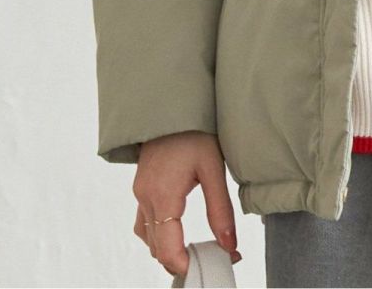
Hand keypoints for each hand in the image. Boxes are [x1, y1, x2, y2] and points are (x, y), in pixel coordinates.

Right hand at [132, 130, 242, 276]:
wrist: (173, 103)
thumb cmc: (195, 131)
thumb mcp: (214, 169)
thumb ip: (221, 210)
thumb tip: (230, 245)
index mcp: (163, 196)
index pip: (166, 249)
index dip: (184, 265)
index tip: (206, 267)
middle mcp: (146, 198)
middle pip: (155, 248)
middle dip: (179, 260)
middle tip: (209, 259)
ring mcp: (140, 192)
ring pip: (147, 237)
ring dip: (166, 249)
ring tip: (194, 250)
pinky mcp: (141, 186)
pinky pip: (144, 221)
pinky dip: (159, 234)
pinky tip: (177, 229)